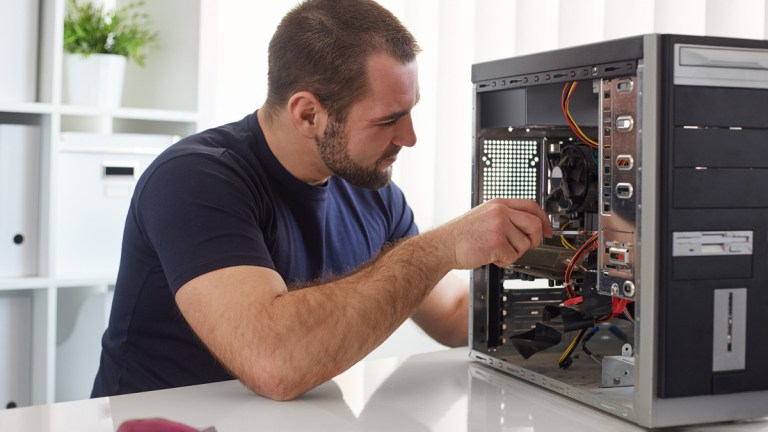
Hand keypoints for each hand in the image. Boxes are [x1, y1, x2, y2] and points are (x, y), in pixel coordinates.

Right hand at [432, 198, 551, 269]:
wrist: (443, 245)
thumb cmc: (461, 234)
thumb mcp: (484, 215)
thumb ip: (505, 216)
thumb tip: (528, 227)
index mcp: (498, 204)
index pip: (531, 206)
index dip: (543, 219)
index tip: (547, 231)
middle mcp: (500, 212)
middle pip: (534, 225)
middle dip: (534, 240)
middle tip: (525, 246)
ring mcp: (499, 226)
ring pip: (525, 244)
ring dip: (514, 253)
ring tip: (496, 250)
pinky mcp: (497, 243)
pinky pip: (513, 256)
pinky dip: (504, 261)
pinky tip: (491, 256)